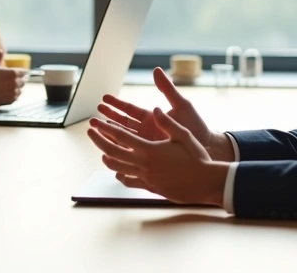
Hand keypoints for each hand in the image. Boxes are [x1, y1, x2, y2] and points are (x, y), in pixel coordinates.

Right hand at [0, 55, 24, 109]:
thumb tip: (1, 51)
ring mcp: (14, 92)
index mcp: (13, 72)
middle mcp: (15, 82)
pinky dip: (12, 96)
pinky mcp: (11, 100)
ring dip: (15, 89)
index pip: (25, 72)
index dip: (21, 73)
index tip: (19, 74)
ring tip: (4, 88)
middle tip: (7, 82)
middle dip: (18, 81)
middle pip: (24, 81)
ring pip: (20, 90)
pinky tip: (3, 94)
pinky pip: (16, 97)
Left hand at [88, 110, 225, 205]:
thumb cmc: (197, 157)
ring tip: (100, 150)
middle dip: (98, 140)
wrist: (206, 183)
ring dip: (106, 157)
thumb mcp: (184, 135)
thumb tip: (155, 109)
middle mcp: (144, 164)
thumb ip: (167, 122)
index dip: (105, 128)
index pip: (121, 137)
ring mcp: (145, 177)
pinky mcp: (150, 187)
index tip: (96, 122)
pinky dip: (120, 175)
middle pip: (112, 152)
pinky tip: (117, 171)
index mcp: (150, 149)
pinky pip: (129, 181)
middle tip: (90, 132)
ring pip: (117, 168)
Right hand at [97, 67, 233, 160]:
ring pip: (123, 138)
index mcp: (152, 117)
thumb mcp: (182, 105)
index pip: (129, 110)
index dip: (116, 105)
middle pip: (122, 124)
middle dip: (107, 119)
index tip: (103, 99)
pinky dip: (119, 152)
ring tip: (95, 131)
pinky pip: (130, 154)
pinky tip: (107, 151)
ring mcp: (147, 143)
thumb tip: (156, 70)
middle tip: (94, 115)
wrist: (208, 148)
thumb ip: (167, 89)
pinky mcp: (150, 156)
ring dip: (109, 134)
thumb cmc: (196, 126)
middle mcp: (147, 130)